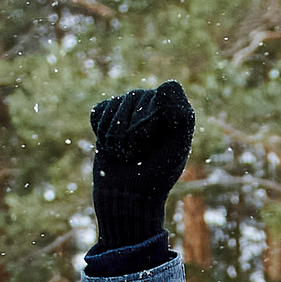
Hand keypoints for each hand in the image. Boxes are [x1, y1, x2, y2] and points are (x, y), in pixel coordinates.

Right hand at [89, 81, 193, 253]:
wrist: (128, 197)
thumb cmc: (156, 175)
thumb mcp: (176, 148)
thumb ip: (181, 115)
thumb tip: (167, 85)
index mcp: (173, 109)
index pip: (163, 93)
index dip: (155, 118)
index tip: (159, 142)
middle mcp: (150, 104)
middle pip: (135, 97)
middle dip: (134, 131)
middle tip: (140, 154)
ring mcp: (126, 109)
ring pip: (115, 107)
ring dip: (117, 137)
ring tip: (126, 153)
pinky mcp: (105, 118)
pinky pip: (99, 113)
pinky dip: (102, 134)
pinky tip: (111, 148)